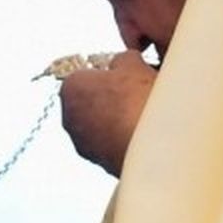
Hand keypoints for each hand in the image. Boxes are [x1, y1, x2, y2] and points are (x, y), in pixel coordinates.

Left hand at [58, 52, 155, 176]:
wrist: (153, 147)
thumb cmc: (138, 102)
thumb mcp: (133, 64)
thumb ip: (123, 59)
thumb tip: (124, 63)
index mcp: (70, 88)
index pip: (86, 74)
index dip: (109, 73)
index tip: (127, 74)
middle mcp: (69, 118)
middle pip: (91, 101)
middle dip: (111, 98)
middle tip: (137, 93)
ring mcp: (84, 144)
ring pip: (101, 125)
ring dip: (117, 121)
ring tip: (144, 115)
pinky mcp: (99, 163)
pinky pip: (112, 144)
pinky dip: (123, 139)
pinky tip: (144, 135)